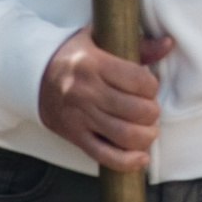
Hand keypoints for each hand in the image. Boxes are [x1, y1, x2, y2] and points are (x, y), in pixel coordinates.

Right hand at [37, 28, 174, 170]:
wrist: (33, 77)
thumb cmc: (74, 57)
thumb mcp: (100, 40)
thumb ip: (137, 45)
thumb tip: (167, 44)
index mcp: (93, 64)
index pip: (138, 80)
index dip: (152, 86)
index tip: (149, 87)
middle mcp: (85, 92)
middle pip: (136, 110)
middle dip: (152, 112)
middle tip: (150, 109)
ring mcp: (79, 117)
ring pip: (124, 135)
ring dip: (146, 136)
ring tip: (148, 130)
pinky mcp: (75, 136)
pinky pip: (104, 155)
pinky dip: (126, 161)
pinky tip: (140, 158)